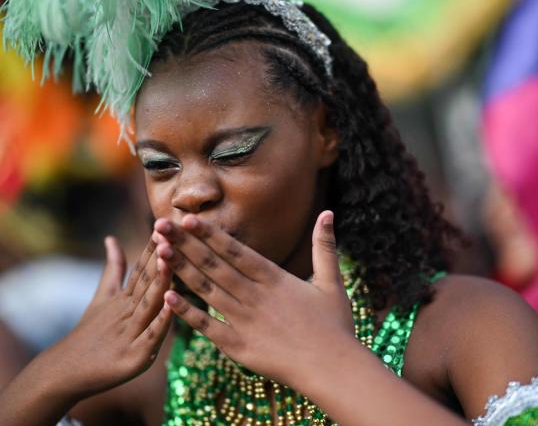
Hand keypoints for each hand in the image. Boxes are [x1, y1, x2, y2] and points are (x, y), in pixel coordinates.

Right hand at [44, 237, 172, 397]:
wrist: (64, 373)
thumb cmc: (89, 333)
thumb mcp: (102, 298)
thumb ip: (113, 269)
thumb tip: (111, 238)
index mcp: (125, 298)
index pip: (142, 268)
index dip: (153, 247)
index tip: (165, 224)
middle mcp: (128, 312)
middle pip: (146, 281)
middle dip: (159, 257)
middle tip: (169, 232)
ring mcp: (131, 333)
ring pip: (148, 303)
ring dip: (160, 282)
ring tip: (169, 259)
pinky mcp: (135, 357)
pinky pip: (150, 337)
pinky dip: (161, 322)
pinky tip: (172, 307)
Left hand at [154, 211, 354, 385]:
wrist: (332, 368)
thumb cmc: (334, 325)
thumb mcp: (332, 281)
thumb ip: (324, 246)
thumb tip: (328, 213)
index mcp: (274, 279)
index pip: (235, 251)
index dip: (209, 234)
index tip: (187, 218)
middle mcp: (255, 296)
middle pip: (214, 265)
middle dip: (186, 243)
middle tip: (161, 225)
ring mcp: (244, 321)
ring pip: (207, 291)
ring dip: (181, 270)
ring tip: (159, 251)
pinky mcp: (238, 346)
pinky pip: (208, 327)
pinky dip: (187, 313)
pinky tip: (167, 297)